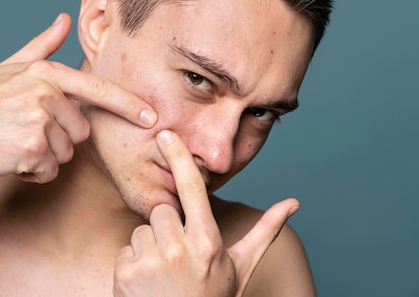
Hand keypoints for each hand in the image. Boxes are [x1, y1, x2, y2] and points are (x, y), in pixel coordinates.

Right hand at [0, 13, 156, 182]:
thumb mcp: (10, 67)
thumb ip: (42, 45)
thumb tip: (64, 19)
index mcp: (46, 72)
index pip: (98, 89)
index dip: (128, 105)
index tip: (151, 116)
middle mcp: (46, 93)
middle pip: (81, 130)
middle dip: (60, 137)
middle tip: (24, 131)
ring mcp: (40, 120)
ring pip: (67, 152)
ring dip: (46, 156)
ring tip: (14, 143)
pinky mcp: (32, 148)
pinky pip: (50, 170)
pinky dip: (34, 171)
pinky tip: (10, 158)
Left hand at [113, 130, 298, 296]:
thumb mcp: (240, 267)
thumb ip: (264, 231)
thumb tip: (293, 203)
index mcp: (207, 243)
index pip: (192, 190)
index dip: (179, 159)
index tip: (167, 136)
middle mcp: (178, 250)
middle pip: (163, 210)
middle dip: (169, 226)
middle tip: (179, 255)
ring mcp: (150, 263)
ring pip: (143, 229)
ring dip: (151, 245)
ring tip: (165, 271)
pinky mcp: (125, 274)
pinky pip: (128, 249)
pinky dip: (134, 263)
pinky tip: (148, 282)